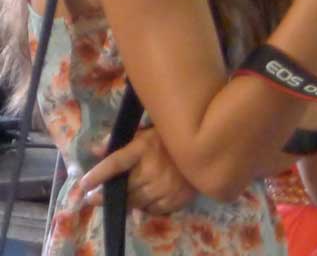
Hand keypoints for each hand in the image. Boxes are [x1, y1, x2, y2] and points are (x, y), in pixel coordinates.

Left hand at [80, 128, 195, 214]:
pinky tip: (148, 198)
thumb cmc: (170, 141)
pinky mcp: (176, 199)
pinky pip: (152, 210)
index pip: (116, 163)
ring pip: (136, 202)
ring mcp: (165, 186)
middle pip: (123, 189)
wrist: (205, 150)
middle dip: (107, 194)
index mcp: (144, 148)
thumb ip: (121, 141)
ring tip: (126, 196)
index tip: (84, 185)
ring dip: (129, 200)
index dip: (98, 174)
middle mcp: (153, 168)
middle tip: (94, 198)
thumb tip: (95, 149)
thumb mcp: (146, 134)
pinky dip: (146, 206)